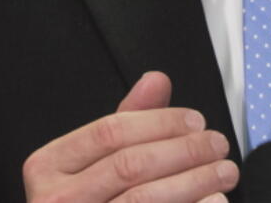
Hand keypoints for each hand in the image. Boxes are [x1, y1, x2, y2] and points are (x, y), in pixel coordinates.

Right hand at [22, 71, 239, 202]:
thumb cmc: (85, 200)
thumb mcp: (92, 160)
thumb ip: (126, 121)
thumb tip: (155, 80)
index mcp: (47, 166)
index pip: (110, 131)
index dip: (160, 121)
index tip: (196, 120)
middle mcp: (54, 200)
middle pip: (130, 164)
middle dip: (184, 150)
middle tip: (217, 144)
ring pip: (143, 198)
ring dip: (194, 181)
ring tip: (223, 171)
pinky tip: (213, 200)